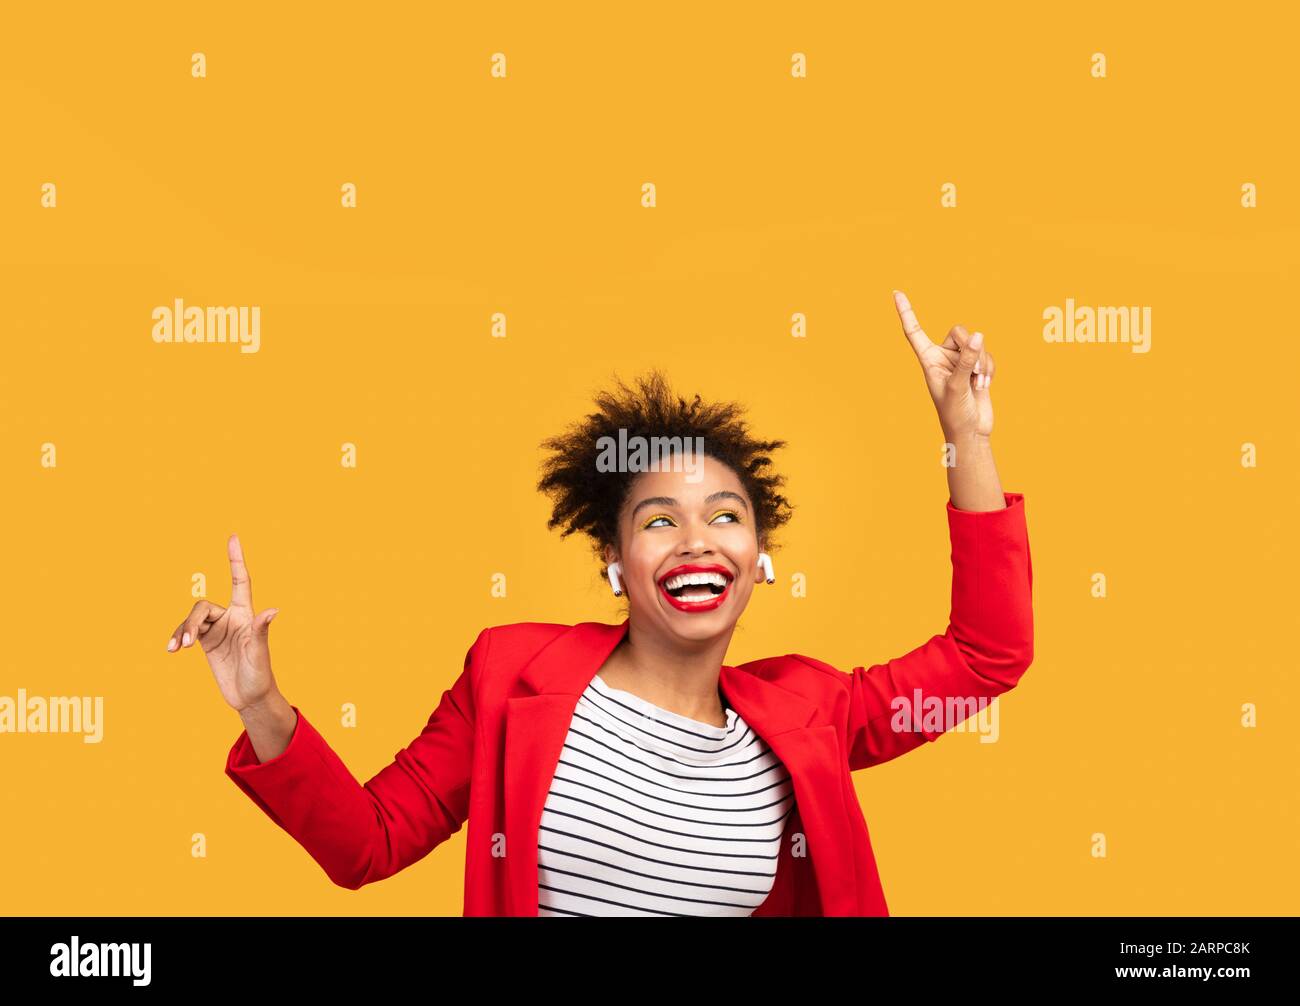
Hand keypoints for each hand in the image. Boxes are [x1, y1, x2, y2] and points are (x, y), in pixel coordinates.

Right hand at [166, 534, 281, 713]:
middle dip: (191, 622)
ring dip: (181, 631)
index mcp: (246, 615)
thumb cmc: (260, 674)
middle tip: (186, 643)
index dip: (236, 560)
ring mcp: (217, 629)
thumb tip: (273, 610)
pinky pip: (185, 633)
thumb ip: (261, 631)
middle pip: (203, 607)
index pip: (240, 581)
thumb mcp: (260, 654)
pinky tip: (170, 649)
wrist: (249, 696)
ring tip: (176, 648)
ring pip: (192, 619)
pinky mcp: (205, 642)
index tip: (233, 537)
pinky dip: (176, 638)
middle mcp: (231, 618)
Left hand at [892, 290, 993, 440]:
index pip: (914, 332)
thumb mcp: (957, 386)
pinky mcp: (977, 367)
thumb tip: (978, 336)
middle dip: (971, 348)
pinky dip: (990, 369)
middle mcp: (942, 357)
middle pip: (959, 332)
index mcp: (928, 360)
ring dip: (982, 363)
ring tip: (978, 383)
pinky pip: (987, 355)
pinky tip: (984, 385)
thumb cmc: (955, 413)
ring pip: (977, 343)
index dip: (906, 313)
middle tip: (973, 371)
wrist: (971, 431)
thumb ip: (967, 360)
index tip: (896, 293)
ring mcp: (961, 362)